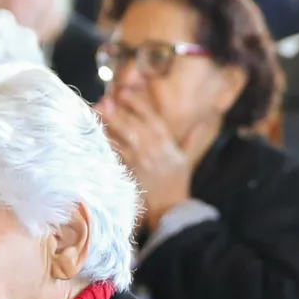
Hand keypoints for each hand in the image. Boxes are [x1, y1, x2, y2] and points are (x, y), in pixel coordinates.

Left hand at [101, 94, 212, 221]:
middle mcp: (154, 149)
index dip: (138, 104)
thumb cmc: (178, 181)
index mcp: (167, 143)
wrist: (169, 206)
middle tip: (105, 99)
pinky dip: (107, 141)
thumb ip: (191, 138)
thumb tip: (201, 123)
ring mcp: (140, 161)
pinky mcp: (130, 171)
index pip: (152, 118)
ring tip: (97, 110)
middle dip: (119, 111)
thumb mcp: (187, 158)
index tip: (124, 93)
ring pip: (123, 138)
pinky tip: (97, 132)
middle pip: (134, 126)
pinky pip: (116, 153)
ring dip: (109, 123)